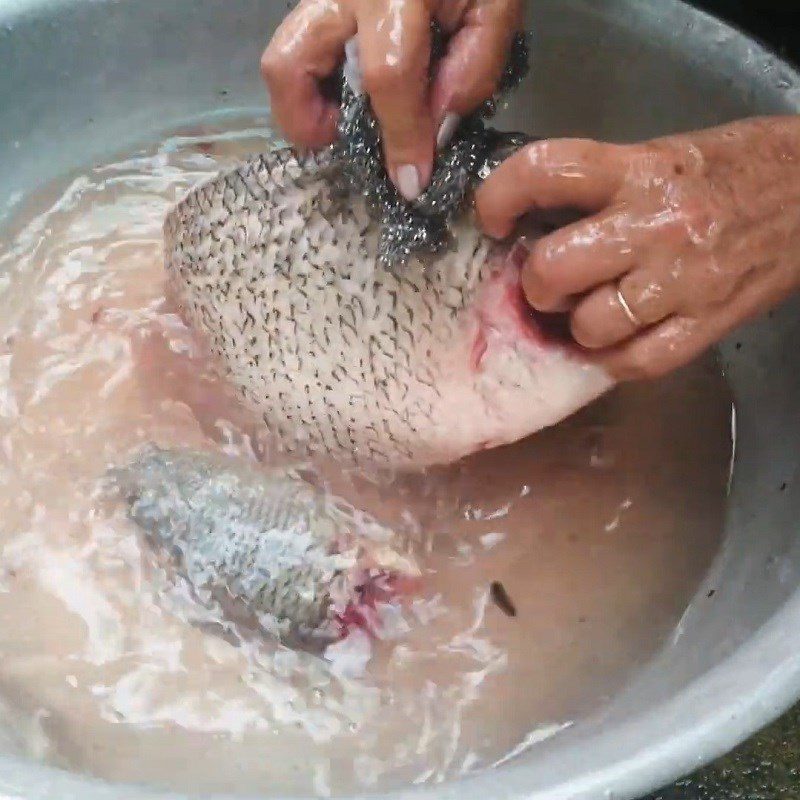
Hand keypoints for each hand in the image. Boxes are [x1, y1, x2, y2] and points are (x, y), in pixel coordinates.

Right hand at [261, 0, 521, 199]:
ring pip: (281, 62)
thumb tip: (433, 132)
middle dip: (312, 126)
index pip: (389, 76)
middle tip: (356, 143)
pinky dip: (320, 87)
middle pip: (287, 66)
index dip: (402, 139)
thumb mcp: (496, 7)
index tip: (413, 183)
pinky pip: (300, 54)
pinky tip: (358, 95)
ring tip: (355, 122)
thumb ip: (472, 69)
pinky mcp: (319, 3)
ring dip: (309, 109)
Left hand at [476, 117, 799, 379]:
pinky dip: (615, 356)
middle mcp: (655, 226)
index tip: (494, 219)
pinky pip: (634, 361)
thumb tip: (529, 221)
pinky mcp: (705, 326)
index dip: (499, 196)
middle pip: (554, 269)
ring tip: (595, 309)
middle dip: (539, 283)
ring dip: (579, 325)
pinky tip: (622, 336)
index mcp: (639, 170)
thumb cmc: (731, 171)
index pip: (545, 172)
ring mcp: (682, 282)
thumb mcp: (658, 155)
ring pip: (589, 324)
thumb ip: (595, 186)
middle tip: (550, 281)